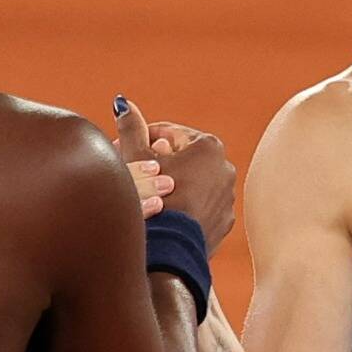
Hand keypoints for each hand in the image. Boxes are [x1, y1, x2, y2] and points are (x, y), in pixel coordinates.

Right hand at [112, 95, 235, 251]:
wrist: (169, 247)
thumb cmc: (151, 197)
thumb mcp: (136, 158)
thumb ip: (131, 128)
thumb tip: (123, 104)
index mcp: (209, 146)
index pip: (170, 133)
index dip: (142, 139)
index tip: (124, 149)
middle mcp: (226, 169)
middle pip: (183, 158)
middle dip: (158, 162)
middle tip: (133, 171)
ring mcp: (228, 197)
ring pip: (193, 183)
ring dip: (171, 184)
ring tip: (146, 194)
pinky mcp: (224, 222)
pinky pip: (200, 207)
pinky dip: (184, 206)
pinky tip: (163, 212)